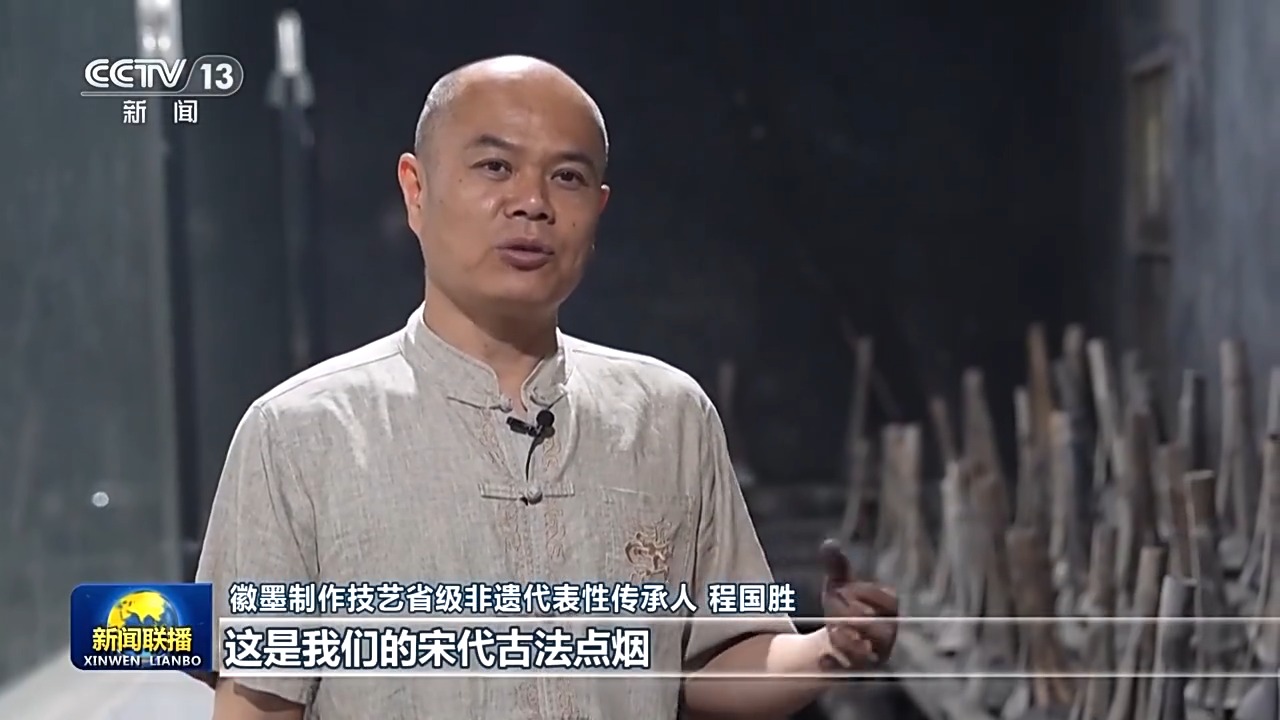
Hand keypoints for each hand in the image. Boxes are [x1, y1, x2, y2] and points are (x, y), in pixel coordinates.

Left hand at [817, 538, 898, 670]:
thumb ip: (836, 566)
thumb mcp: (838, 585)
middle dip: (855, 615)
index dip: (867, 593)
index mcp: (888, 612)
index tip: (843, 586)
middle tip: (831, 604)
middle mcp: (886, 637)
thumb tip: (829, 543)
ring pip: (868, 654)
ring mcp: (873, 657)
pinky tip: (822, 655)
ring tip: (830, 628)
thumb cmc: (842, 608)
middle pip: (882, 630)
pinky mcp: (856, 673)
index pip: (889, 603)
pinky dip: (835, 664)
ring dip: (847, 641)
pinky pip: (850, 674)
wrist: (833, 643)